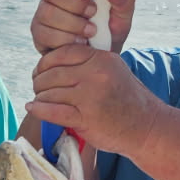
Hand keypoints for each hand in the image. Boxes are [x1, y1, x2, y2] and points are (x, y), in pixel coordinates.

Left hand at [28, 42, 160, 158]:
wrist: (146, 126)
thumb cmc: (127, 99)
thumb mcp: (112, 70)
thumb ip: (88, 63)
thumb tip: (53, 62)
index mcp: (101, 59)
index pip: (62, 53)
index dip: (45, 62)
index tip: (40, 71)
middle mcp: (96, 75)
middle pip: (52, 74)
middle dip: (39, 82)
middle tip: (37, 88)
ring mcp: (91, 96)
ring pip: (50, 93)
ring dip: (40, 98)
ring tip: (39, 100)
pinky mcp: (86, 118)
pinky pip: (53, 111)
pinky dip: (39, 110)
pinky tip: (33, 108)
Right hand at [30, 0, 136, 52]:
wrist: (99, 59)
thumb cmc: (109, 31)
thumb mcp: (124, 14)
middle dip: (74, 2)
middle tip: (92, 12)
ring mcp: (44, 14)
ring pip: (48, 12)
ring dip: (73, 23)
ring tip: (91, 32)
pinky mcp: (40, 35)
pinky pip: (45, 34)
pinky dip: (66, 40)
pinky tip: (79, 44)